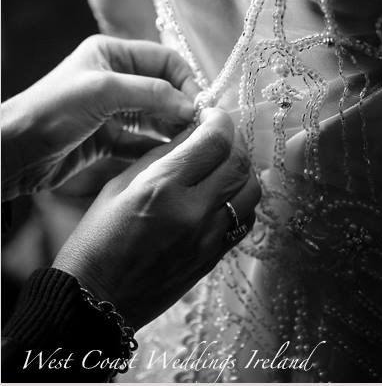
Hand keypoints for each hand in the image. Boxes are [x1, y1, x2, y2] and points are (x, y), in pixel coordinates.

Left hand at [2, 35, 197, 199]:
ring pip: (154, 116)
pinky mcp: (106, 139)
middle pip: (163, 88)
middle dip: (183, 106)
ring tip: (191, 144)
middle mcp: (114, 79)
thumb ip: (151, 94)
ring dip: (173, 129)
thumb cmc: (51, 110)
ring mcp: (111, 110)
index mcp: (112, 54)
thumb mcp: (103, 91)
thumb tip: (192, 106)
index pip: (164, 60)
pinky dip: (156, 148)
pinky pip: (140, 141)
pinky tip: (170, 157)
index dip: (186, 80)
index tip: (200, 107)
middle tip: (200, 129)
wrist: (13, 151)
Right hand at [53, 108, 260, 329]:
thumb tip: (193, 132)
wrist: (96, 300)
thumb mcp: (119, 185)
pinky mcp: (214, 257)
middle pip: (240, 161)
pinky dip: (242, 199)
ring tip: (223, 164)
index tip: (212, 115)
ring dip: (242, 169)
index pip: (214, 140)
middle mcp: (192, 211)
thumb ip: (161, 156)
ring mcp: (208, 238)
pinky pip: (246, 219)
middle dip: (234, 140)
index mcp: (162, 187)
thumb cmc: (97, 239)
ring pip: (251, 190)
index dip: (219, 120)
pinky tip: (224, 195)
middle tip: (219, 136)